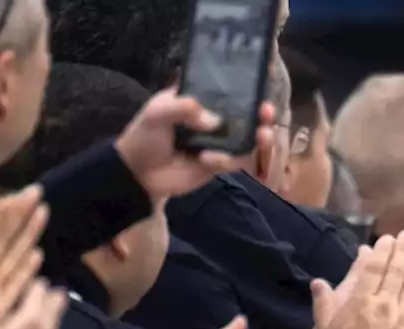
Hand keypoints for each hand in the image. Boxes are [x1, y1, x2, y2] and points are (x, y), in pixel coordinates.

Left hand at [116, 88, 275, 198]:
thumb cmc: (144, 136)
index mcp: (201, 99)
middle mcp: (213, 119)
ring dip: (259, 137)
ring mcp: (217, 143)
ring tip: (262, 135)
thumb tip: (214, 121)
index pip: (228, 88)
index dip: (248, 84)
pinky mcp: (216, 165)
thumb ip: (183, 108)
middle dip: (262, 113)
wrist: (136, 174)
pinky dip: (226, 160)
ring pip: (247, 139)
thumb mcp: (157, 112)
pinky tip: (207, 160)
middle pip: (246, 114)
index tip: (263, 79)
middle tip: (267, 111)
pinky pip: (233, 161)